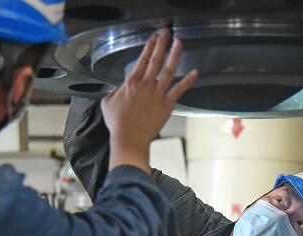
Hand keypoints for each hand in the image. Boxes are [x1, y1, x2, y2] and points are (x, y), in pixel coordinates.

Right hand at [101, 28, 197, 172]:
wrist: (129, 138)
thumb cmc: (117, 123)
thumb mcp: (107, 103)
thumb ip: (114, 91)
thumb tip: (118, 88)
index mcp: (131, 82)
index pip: (142, 59)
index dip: (149, 46)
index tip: (154, 37)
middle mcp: (146, 84)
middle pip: (156, 59)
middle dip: (162, 43)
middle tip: (167, 32)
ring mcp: (158, 93)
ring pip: (169, 70)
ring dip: (175, 55)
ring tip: (179, 43)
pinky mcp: (167, 104)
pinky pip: (179, 90)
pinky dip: (188, 81)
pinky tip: (195, 72)